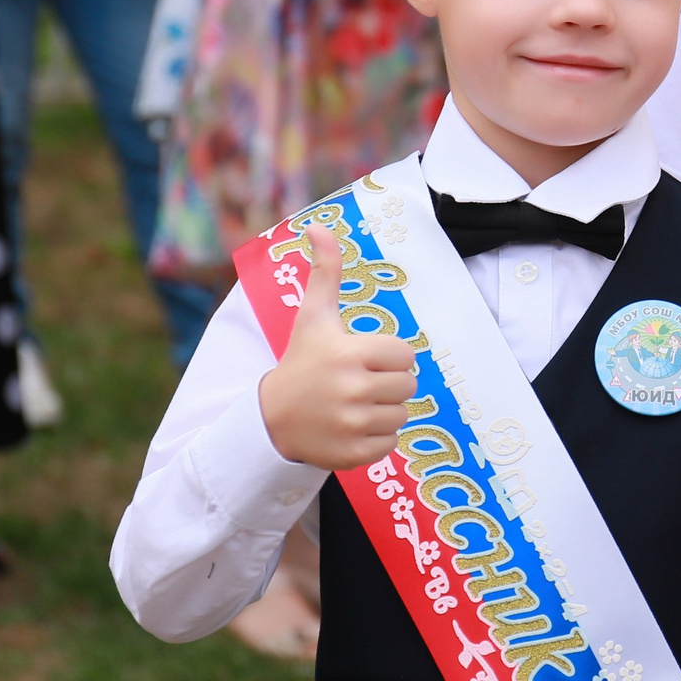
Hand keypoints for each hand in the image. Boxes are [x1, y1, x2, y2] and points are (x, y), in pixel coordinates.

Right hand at [257, 225, 418, 469]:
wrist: (272, 417)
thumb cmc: (301, 360)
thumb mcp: (314, 316)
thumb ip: (324, 270)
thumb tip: (318, 226)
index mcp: (350, 353)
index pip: (405, 355)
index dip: (389, 356)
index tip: (364, 358)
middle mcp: (353, 390)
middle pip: (408, 385)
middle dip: (389, 383)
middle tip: (361, 382)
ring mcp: (353, 425)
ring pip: (401, 414)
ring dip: (384, 410)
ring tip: (355, 404)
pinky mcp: (354, 454)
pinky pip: (391, 443)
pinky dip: (377, 437)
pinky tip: (352, 426)